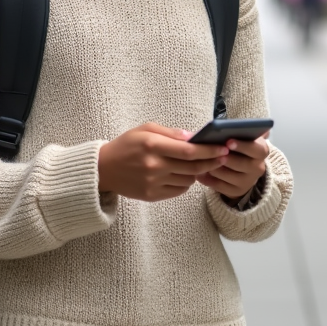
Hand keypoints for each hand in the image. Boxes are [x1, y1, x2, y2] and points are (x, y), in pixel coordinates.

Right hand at [98, 123, 228, 201]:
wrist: (103, 169)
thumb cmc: (126, 145)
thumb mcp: (145, 129)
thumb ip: (170, 133)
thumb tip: (193, 137)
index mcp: (152, 146)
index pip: (189, 151)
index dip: (209, 150)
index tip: (222, 148)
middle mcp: (154, 166)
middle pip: (193, 167)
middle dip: (212, 162)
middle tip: (223, 157)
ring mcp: (153, 183)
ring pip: (188, 180)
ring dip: (198, 172)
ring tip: (201, 164)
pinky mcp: (152, 195)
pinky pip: (178, 190)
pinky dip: (186, 183)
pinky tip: (184, 174)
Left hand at [196, 134, 269, 199]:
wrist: (244, 169)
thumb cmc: (239, 148)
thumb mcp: (242, 138)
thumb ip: (235, 130)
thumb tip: (219, 125)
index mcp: (261, 151)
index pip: (257, 149)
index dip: (242, 146)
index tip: (228, 141)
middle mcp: (258, 168)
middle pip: (242, 164)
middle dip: (226, 158)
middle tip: (213, 153)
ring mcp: (248, 182)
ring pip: (229, 176)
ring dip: (214, 168)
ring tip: (202, 161)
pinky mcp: (237, 191)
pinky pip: (220, 186)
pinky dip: (208, 180)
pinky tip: (199, 173)